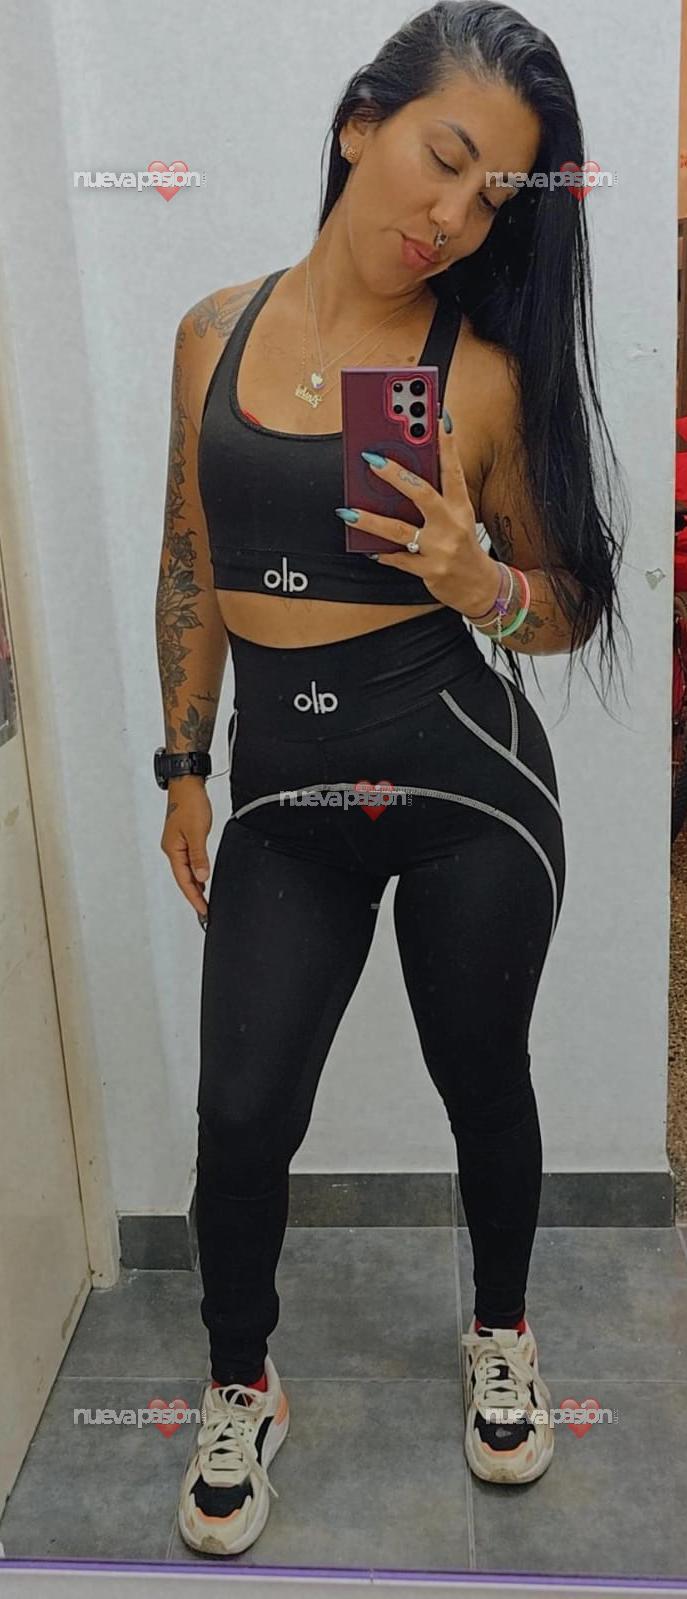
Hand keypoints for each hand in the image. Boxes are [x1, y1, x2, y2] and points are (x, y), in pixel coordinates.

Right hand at [160, 781, 212, 917]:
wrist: (187, 784)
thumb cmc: (189, 802)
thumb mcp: (197, 831)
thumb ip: (199, 855)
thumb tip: (202, 876)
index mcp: (173, 849)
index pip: (184, 880)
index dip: (194, 897)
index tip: (203, 911)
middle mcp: (172, 849)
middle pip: (183, 878)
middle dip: (194, 895)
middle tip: (205, 911)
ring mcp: (177, 844)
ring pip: (186, 870)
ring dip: (195, 885)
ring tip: (204, 900)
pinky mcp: (183, 837)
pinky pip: (188, 861)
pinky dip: (195, 871)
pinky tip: (201, 877)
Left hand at [338, 412, 500, 615]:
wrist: (481, 588)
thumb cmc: (464, 546)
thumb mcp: (459, 517)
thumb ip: (437, 497)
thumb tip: (401, 475)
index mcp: (461, 507)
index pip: (453, 470)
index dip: (447, 445)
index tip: (438, 418)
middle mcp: (452, 525)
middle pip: (422, 494)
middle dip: (395, 475)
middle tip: (370, 459)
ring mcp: (440, 550)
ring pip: (399, 530)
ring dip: (370, 520)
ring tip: (347, 511)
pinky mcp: (429, 571)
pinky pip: (397, 560)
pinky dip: (381, 553)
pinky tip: (366, 547)